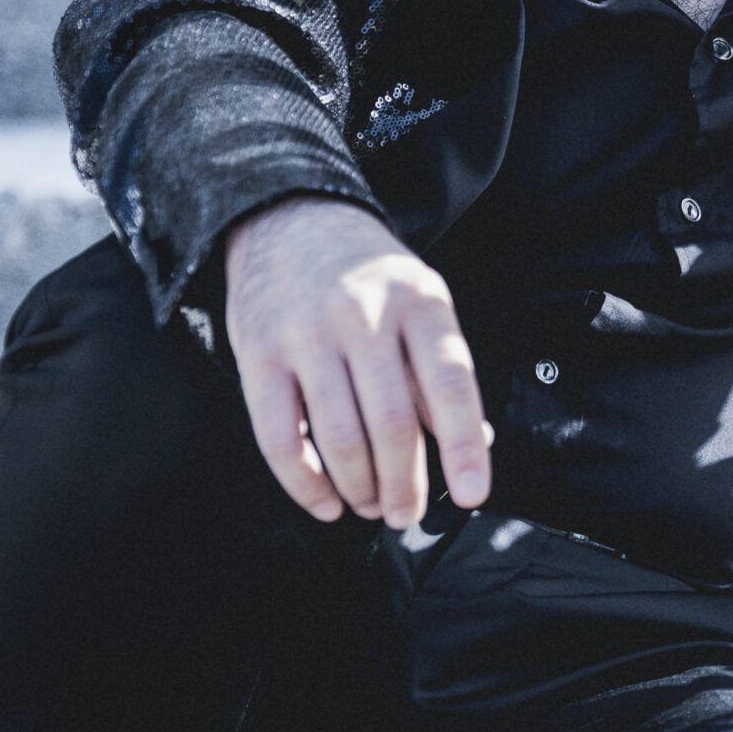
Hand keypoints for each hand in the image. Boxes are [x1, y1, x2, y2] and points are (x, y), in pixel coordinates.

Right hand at [224, 196, 491, 527]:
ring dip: (358, 488)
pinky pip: (279, 436)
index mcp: (420, 302)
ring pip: (338, 437)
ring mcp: (307, 335)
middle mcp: (364, 316)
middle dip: (405, 484)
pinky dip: (303, 483)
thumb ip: (440, 371)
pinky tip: (324, 502)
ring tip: (371, 506)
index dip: (464, 445)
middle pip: (392, 423)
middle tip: (408, 514)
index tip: (474, 493)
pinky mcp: (259, 354)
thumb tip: (472, 445)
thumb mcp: (422, 302)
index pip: (451, 384)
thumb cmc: (368, 276)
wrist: (289, 218)